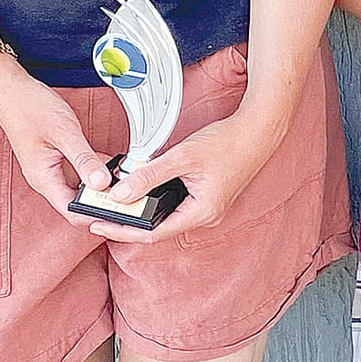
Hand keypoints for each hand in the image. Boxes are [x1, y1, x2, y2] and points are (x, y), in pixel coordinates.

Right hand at [0, 58, 111, 217]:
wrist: (12, 91)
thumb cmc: (31, 109)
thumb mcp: (64, 133)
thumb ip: (84, 159)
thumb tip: (102, 183)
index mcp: (43, 179)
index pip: (71, 211)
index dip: (96, 213)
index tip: (120, 207)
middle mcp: (45, 178)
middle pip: (77, 203)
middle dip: (101, 201)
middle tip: (127, 193)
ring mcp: (50, 169)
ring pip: (79, 187)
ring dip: (100, 185)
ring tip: (124, 179)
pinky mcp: (55, 158)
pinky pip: (78, 172)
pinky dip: (95, 170)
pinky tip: (112, 163)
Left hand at [90, 106, 280, 240]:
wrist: (260, 128)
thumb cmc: (230, 141)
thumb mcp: (183, 157)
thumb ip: (149, 176)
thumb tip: (120, 193)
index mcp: (201, 213)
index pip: (153, 233)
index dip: (123, 231)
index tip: (100, 225)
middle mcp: (206, 215)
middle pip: (159, 227)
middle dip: (129, 222)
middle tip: (103, 215)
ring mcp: (209, 206)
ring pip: (169, 215)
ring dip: (144, 210)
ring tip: (119, 202)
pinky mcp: (209, 195)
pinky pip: (178, 204)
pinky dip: (158, 199)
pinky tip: (146, 189)